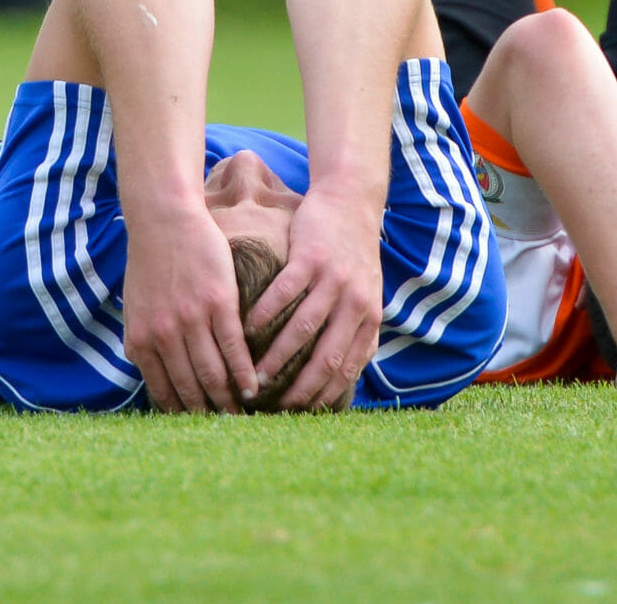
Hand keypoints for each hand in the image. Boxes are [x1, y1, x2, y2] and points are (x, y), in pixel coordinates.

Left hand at [122, 203, 257, 412]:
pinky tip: (254, 386)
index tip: (197, 428)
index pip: (163, 392)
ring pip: (213, 373)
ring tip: (242, 414)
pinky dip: (244, 372)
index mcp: (142, 341)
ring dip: (229, 399)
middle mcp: (164, 336)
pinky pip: (233, 348)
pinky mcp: (218, 304)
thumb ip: (143, 342)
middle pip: (190, 388)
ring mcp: (192, 321)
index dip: (182, 414)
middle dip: (207, 414)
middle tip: (224, 429)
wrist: (164, 221)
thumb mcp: (135, 308)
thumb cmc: (149, 263)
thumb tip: (151, 374)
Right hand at [246, 187, 381, 410]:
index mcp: (368, 318)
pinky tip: (248, 327)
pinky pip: (285, 292)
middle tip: (273, 403)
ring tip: (255, 373)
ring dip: (277, 355)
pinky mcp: (310, 258)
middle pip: (326, 356)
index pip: (346, 368)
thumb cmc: (353, 256)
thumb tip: (348, 378)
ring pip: (303, 328)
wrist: (350, 204)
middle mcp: (355, 303)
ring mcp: (333, 280)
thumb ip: (359, 334)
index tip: (298, 412)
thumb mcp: (366, 297)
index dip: (322, 395)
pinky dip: (266, 313)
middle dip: (298, 386)